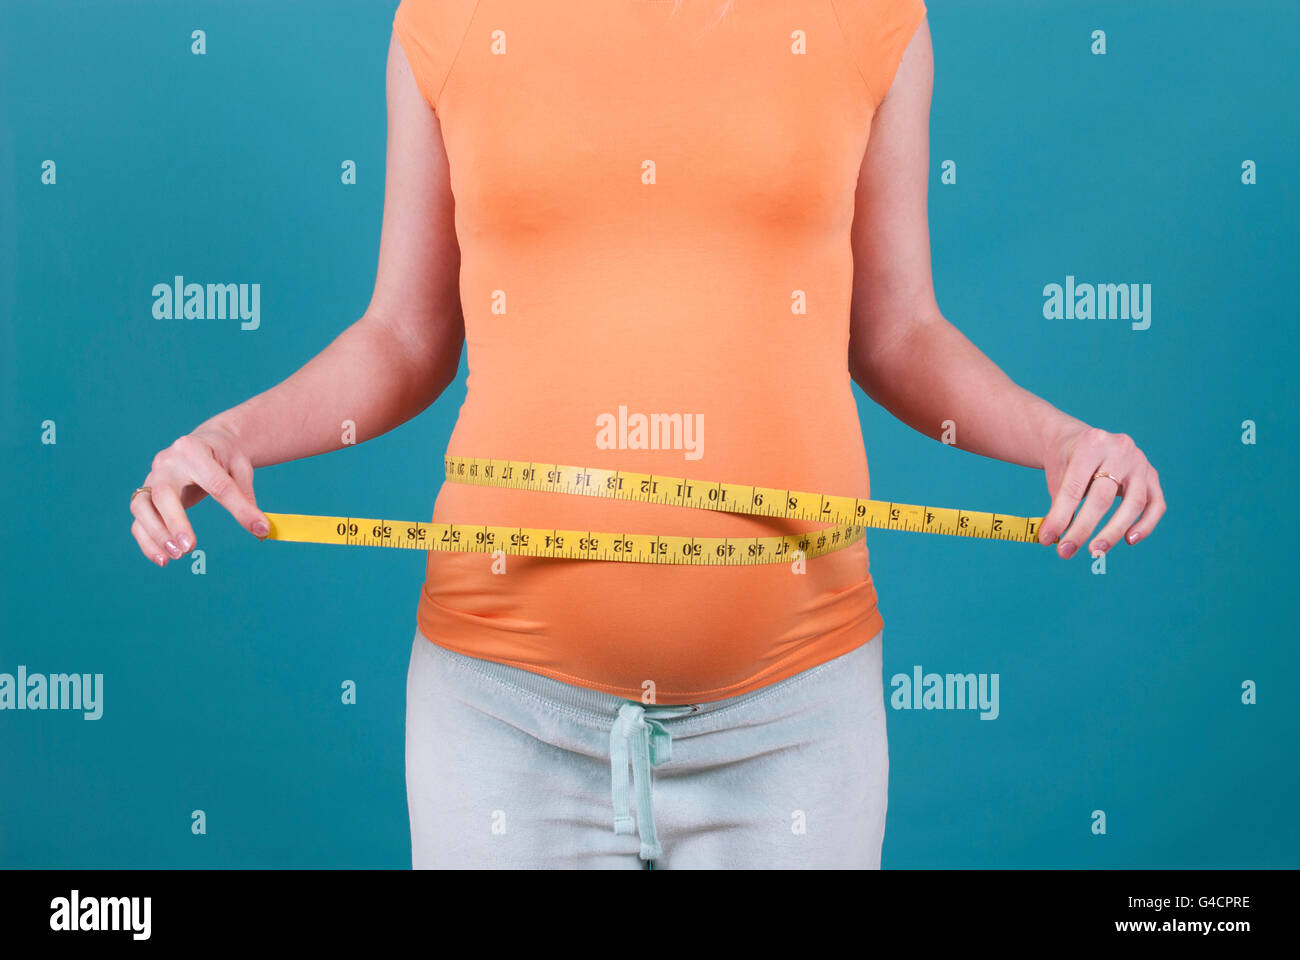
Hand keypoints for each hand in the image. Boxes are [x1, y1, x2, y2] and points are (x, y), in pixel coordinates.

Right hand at [129, 423, 269, 566]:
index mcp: (194, 450)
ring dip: (156, 534)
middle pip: (163, 494)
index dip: (239, 509)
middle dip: (174, 522)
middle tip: (189, 547)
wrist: (205, 442)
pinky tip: (162, 559)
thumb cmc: (224, 456)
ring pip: (141, 507)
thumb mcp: (240, 468)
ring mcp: (151, 478)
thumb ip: (245, 496)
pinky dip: (146, 540)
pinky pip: (139, 520)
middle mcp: (167, 463)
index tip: (258, 528)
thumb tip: (260, 530)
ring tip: (176, 556)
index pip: (217, 483)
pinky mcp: (145, 494)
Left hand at [1038, 421, 1164, 557]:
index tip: (1046, 539)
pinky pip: (1156, 505)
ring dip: (1114, 532)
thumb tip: (1055, 539)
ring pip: (1134, 503)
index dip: (1060, 516)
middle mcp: (1120, 449)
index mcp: (1091, 444)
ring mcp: (1140, 462)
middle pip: (1103, 497)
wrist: (1082, 439)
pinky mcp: (1153, 475)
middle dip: (1083, 529)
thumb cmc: (1068, 462)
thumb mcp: (1057, 475)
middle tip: (1066, 552)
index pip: (1074, 487)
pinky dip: (1145, 525)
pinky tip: (1129, 540)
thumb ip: (1059, 505)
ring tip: (1096, 551)